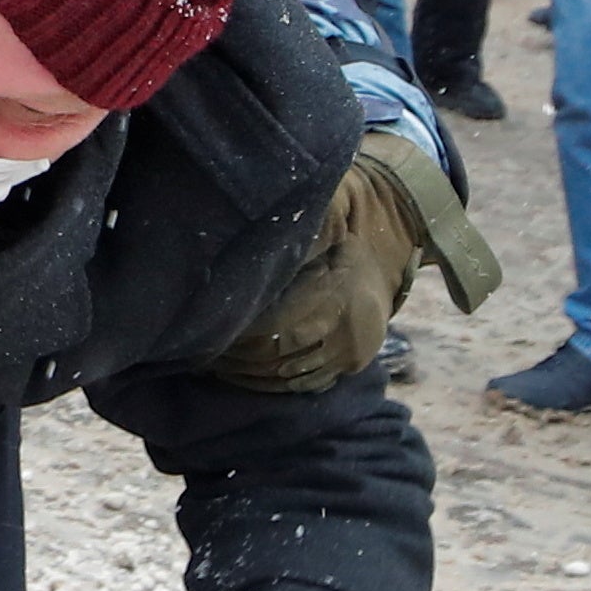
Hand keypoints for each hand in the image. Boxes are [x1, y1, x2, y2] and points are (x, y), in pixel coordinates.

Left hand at [206, 137, 432, 392]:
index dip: (233, 331)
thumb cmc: (349, 211)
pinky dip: (267, 382)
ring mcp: (351, 351)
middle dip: (231, 355)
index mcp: (338, 292)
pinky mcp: (352, 362)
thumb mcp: (329, 204)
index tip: (201, 325)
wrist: (397, 230)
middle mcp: (347, 329)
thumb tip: (254, 235)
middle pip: (272, 358)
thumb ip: (298, 223)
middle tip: (194, 346)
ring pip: (284, 377)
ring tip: (209, 358)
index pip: (272, 327)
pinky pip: (302, 385)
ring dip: (243, 372)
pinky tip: (238, 369)